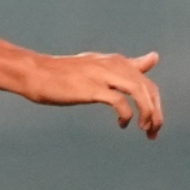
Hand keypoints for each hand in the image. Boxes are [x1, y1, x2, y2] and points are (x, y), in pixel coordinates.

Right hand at [23, 51, 163, 137]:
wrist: (34, 73)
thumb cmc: (63, 73)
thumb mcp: (98, 66)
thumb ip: (127, 65)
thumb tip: (154, 57)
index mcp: (116, 61)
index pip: (146, 82)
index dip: (155, 103)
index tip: (154, 122)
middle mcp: (113, 65)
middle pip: (147, 88)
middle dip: (155, 112)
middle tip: (153, 132)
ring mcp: (102, 75)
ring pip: (139, 92)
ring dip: (147, 113)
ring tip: (145, 129)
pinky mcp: (92, 87)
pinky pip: (119, 101)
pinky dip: (127, 114)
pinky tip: (122, 124)